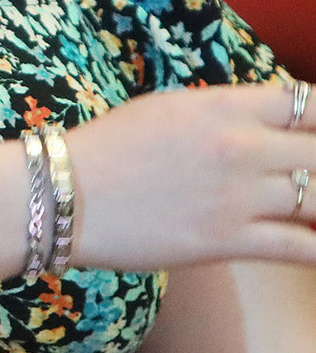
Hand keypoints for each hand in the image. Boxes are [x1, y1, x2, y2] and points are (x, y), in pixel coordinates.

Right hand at [68, 81, 315, 270]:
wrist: (62, 194)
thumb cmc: (107, 147)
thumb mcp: (167, 108)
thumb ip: (223, 111)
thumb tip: (265, 120)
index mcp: (224, 107)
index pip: (309, 104)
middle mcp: (241, 147)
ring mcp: (238, 196)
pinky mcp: (227, 240)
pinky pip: (300, 249)